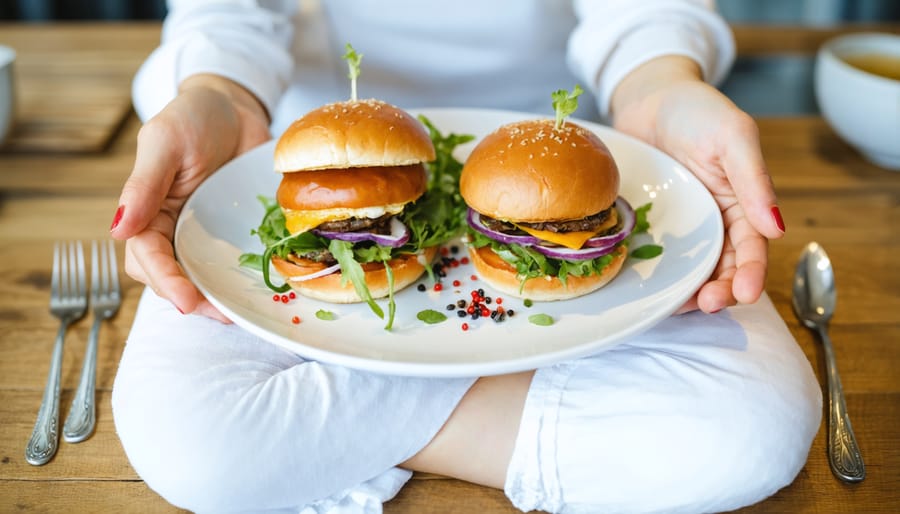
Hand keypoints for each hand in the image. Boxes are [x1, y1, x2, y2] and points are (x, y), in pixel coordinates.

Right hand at [110, 74, 271, 321]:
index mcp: (147, 211)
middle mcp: (173, 228)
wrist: (236, 105)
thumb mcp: (164, 141)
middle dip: (192, 299)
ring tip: (239, 313)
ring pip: (201, 276)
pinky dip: (241, 279)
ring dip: (216, 298)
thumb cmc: (193, 116)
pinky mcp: (233, 232)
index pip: (147, 256)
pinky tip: (262, 291)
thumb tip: (118, 230)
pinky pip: (233, 261)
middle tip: (221, 314)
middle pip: (171, 277)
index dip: (165, 281)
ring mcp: (204, 233)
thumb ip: (143, 185)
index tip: (186, 302)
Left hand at [611, 56, 784, 312]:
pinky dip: (659, 276)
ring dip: (691, 291)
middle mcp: (714, 220)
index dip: (751, 272)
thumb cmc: (697, 110)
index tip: (746, 293)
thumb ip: (754, 180)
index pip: (752, 246)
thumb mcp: (733, 136)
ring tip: (683, 306)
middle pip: (723, 266)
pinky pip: (657, 256)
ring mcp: (682, 225)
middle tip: (709, 303)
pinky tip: (652, 289)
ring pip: (692, 268)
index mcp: (742, 203)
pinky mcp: (652, 225)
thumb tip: (776, 228)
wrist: (648, 97)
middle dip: (722, 290)